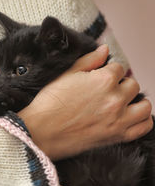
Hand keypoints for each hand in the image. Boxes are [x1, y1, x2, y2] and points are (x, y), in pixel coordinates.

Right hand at [18, 45, 152, 159]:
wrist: (41, 132)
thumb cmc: (50, 104)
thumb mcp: (66, 75)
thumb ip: (89, 61)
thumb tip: (105, 49)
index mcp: (103, 80)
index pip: (119, 68)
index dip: (110, 71)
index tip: (102, 78)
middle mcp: (115, 98)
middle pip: (132, 85)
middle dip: (121, 85)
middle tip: (109, 92)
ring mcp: (118, 119)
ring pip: (144, 106)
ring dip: (137, 102)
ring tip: (126, 103)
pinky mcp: (117, 136)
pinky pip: (144, 127)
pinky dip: (143, 121)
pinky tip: (134, 117)